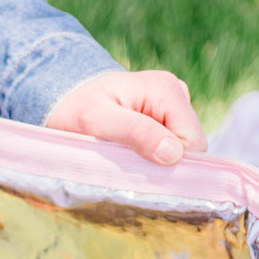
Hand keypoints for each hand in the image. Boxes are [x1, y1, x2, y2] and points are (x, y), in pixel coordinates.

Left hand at [45, 69, 206, 164]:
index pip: (193, 142)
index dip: (173, 163)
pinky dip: (151, 156)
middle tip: (128, 162)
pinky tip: (129, 151)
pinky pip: (169, 147)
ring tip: (124, 154)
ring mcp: (171, 107)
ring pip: (180, 150)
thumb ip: (135, 133)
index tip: (141, 169)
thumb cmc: (75, 107)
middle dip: (164, 162)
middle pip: (190, 147)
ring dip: (155, 161)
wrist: (64, 98)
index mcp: (167, 90)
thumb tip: (174, 153)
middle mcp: (176, 94)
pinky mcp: (163, 119)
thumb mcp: (97, 121)